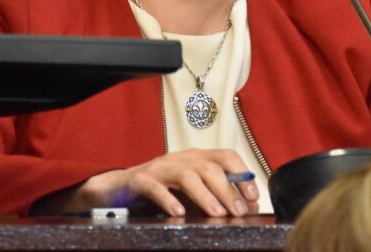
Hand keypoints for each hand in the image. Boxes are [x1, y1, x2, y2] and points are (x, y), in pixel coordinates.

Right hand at [34, 149, 258, 217]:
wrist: (117, 189)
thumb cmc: (159, 191)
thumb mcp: (189, 192)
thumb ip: (213, 196)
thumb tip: (245, 207)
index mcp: (195, 158)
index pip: (225, 156)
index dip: (241, 174)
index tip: (253, 196)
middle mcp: (180, 158)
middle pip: (209, 167)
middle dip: (227, 189)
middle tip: (238, 211)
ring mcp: (159, 167)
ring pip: (186, 174)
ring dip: (204, 194)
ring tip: (216, 213)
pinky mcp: (139, 180)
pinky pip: (155, 187)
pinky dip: (168, 199)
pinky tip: (179, 213)